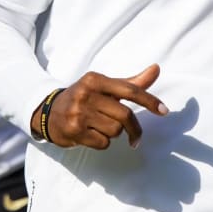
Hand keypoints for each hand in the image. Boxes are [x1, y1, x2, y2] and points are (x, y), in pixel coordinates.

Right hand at [34, 64, 167, 148]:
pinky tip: (91, 135)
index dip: (149, 100)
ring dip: (114, 134)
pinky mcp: (73, 131)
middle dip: (134, 128)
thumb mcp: (104, 87)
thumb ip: (131, 82)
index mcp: (95, 79)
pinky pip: (103, 142)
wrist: (48, 113)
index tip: (164, 111)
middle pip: (124, 115)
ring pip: (114, 131)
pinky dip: (102, 142)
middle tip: (136, 137)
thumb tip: (157, 68)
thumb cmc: (84, 98)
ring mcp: (78, 113)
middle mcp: (86, 94)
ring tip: (100, 127)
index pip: (129, 89)